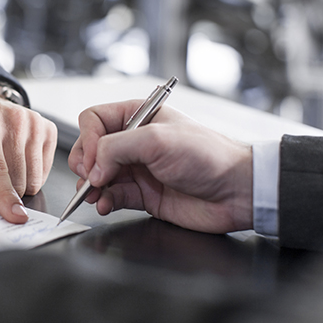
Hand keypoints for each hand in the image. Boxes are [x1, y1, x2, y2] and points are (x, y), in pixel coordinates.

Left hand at [0, 87, 56, 223]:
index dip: (4, 197)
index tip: (14, 216)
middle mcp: (13, 120)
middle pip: (18, 180)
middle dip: (2, 191)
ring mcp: (34, 123)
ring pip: (34, 179)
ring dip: (16, 183)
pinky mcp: (47, 129)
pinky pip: (44, 172)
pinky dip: (30, 175)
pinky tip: (14, 161)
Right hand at [68, 102, 252, 233]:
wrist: (236, 191)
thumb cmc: (209, 156)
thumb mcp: (156, 140)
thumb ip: (116, 148)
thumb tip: (93, 169)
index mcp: (138, 117)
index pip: (95, 120)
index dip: (89, 139)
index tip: (95, 159)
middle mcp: (135, 141)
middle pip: (92, 149)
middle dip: (86, 164)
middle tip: (91, 177)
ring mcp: (138, 169)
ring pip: (98, 176)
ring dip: (91, 186)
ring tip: (94, 195)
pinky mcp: (143, 194)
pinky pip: (112, 196)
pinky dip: (103, 202)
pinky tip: (105, 205)